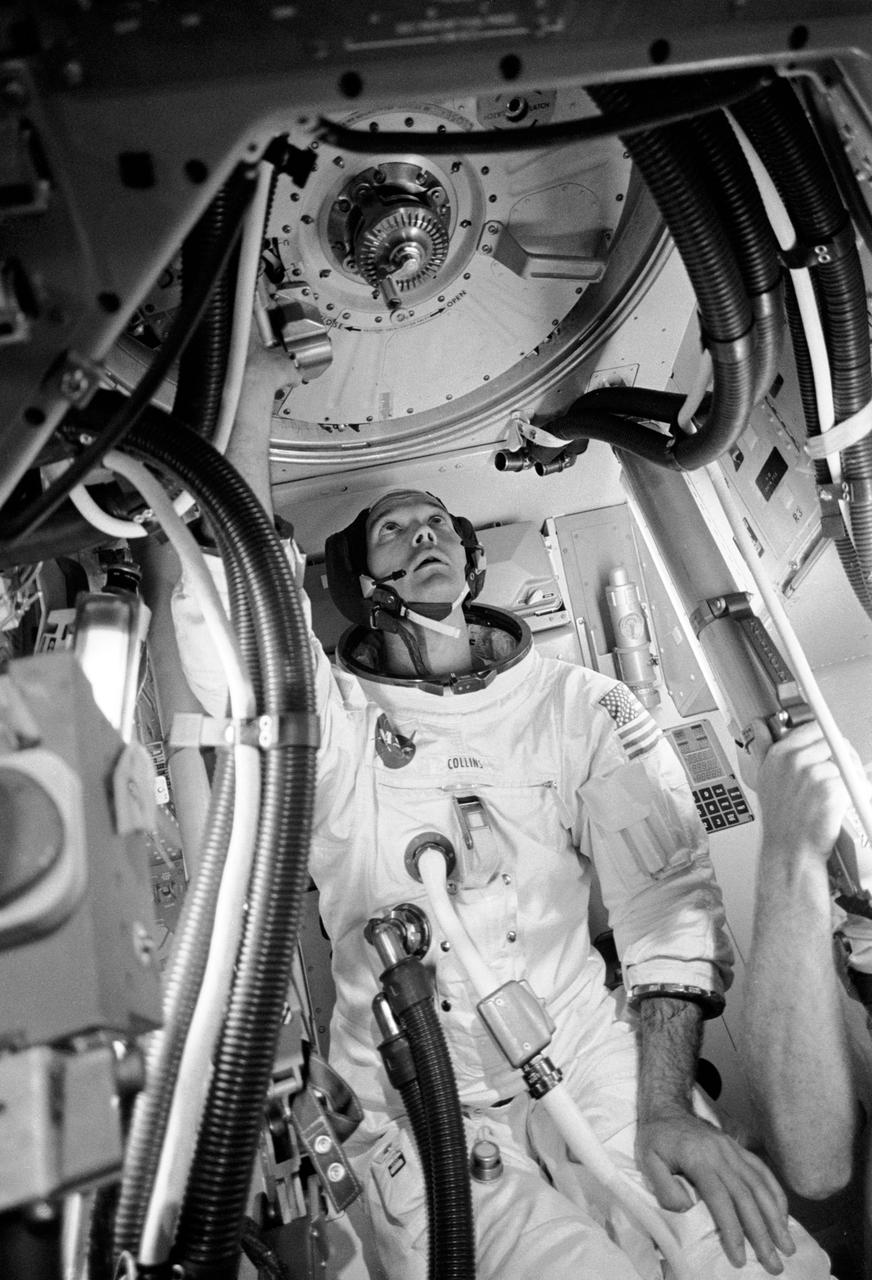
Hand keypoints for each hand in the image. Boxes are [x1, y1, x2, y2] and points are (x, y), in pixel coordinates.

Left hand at [636, 1111, 795, 1273]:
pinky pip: (762, 1172)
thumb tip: (687, 1210)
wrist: (668, 1108)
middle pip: (746, 1196)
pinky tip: (783, 1216)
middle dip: (761, 1233)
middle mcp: (720, 1154)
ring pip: (759, 1185)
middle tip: (774, 1264)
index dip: (731, 1228)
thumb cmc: (657, 1139)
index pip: (719, 1198)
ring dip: (775, 1218)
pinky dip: (776, 1195)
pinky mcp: (739, 1149)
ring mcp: (733, 1150)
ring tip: (786, 1247)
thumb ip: (664, 1187)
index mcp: (697, 1158)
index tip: (739, 1257)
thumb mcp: (648, 1161)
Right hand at [751, 719, 851, 858]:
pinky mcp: (832, 788)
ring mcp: (814, 774)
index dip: (826, 739)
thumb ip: (763, 747)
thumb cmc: (780, 820)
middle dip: (842, 757)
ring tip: (838, 795)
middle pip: (834, 743)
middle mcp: (795, 761)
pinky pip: (854, 781)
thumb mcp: (763, 778)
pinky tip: (843, 804)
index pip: (813, 728)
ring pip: (846, 763)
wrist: (790, 850)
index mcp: (778, 754)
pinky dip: (856, 792)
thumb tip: (760, 726)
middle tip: (839, 775)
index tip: (829, 750)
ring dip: (850, 777)